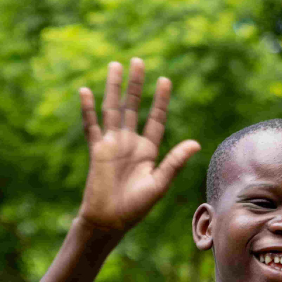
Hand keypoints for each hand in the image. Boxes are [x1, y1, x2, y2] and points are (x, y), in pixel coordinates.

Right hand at [77, 59, 200, 233]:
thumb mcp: (159, 183)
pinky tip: (86, 91)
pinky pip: (91, 126)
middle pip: (133, 108)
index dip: (161, 101)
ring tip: (115, 66)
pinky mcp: (96, 151)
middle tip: (139, 61)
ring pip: (113, 110)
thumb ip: (174, 161)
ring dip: (113, 88)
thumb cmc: (136, 207)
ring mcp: (112, 145)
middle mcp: (130, 144)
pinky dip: (88, 110)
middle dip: (136, 85)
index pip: (156, 120)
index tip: (165, 80)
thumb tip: (196, 143)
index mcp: (148, 151)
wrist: (111, 221)